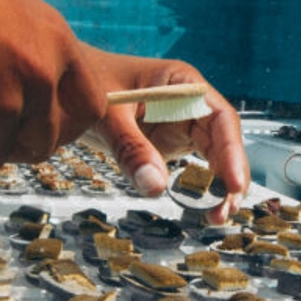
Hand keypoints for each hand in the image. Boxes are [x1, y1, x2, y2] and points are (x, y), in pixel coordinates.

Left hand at [81, 45, 250, 222]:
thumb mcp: (107, 114)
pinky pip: (191, 166)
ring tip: (216, 217)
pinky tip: (200, 209)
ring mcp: (182, 123)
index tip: (234, 183)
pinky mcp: (169, 142)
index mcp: (183, 83)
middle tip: (226, 210)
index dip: (232, 151)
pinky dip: (197, 188)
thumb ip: (130, 148)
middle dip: (229, 176)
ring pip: (213, 157)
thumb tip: (156, 189)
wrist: (66, 86)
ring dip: (217, 186)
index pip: (220, 118)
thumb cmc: (87, 85)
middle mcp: (189, 103)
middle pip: (223, 141)